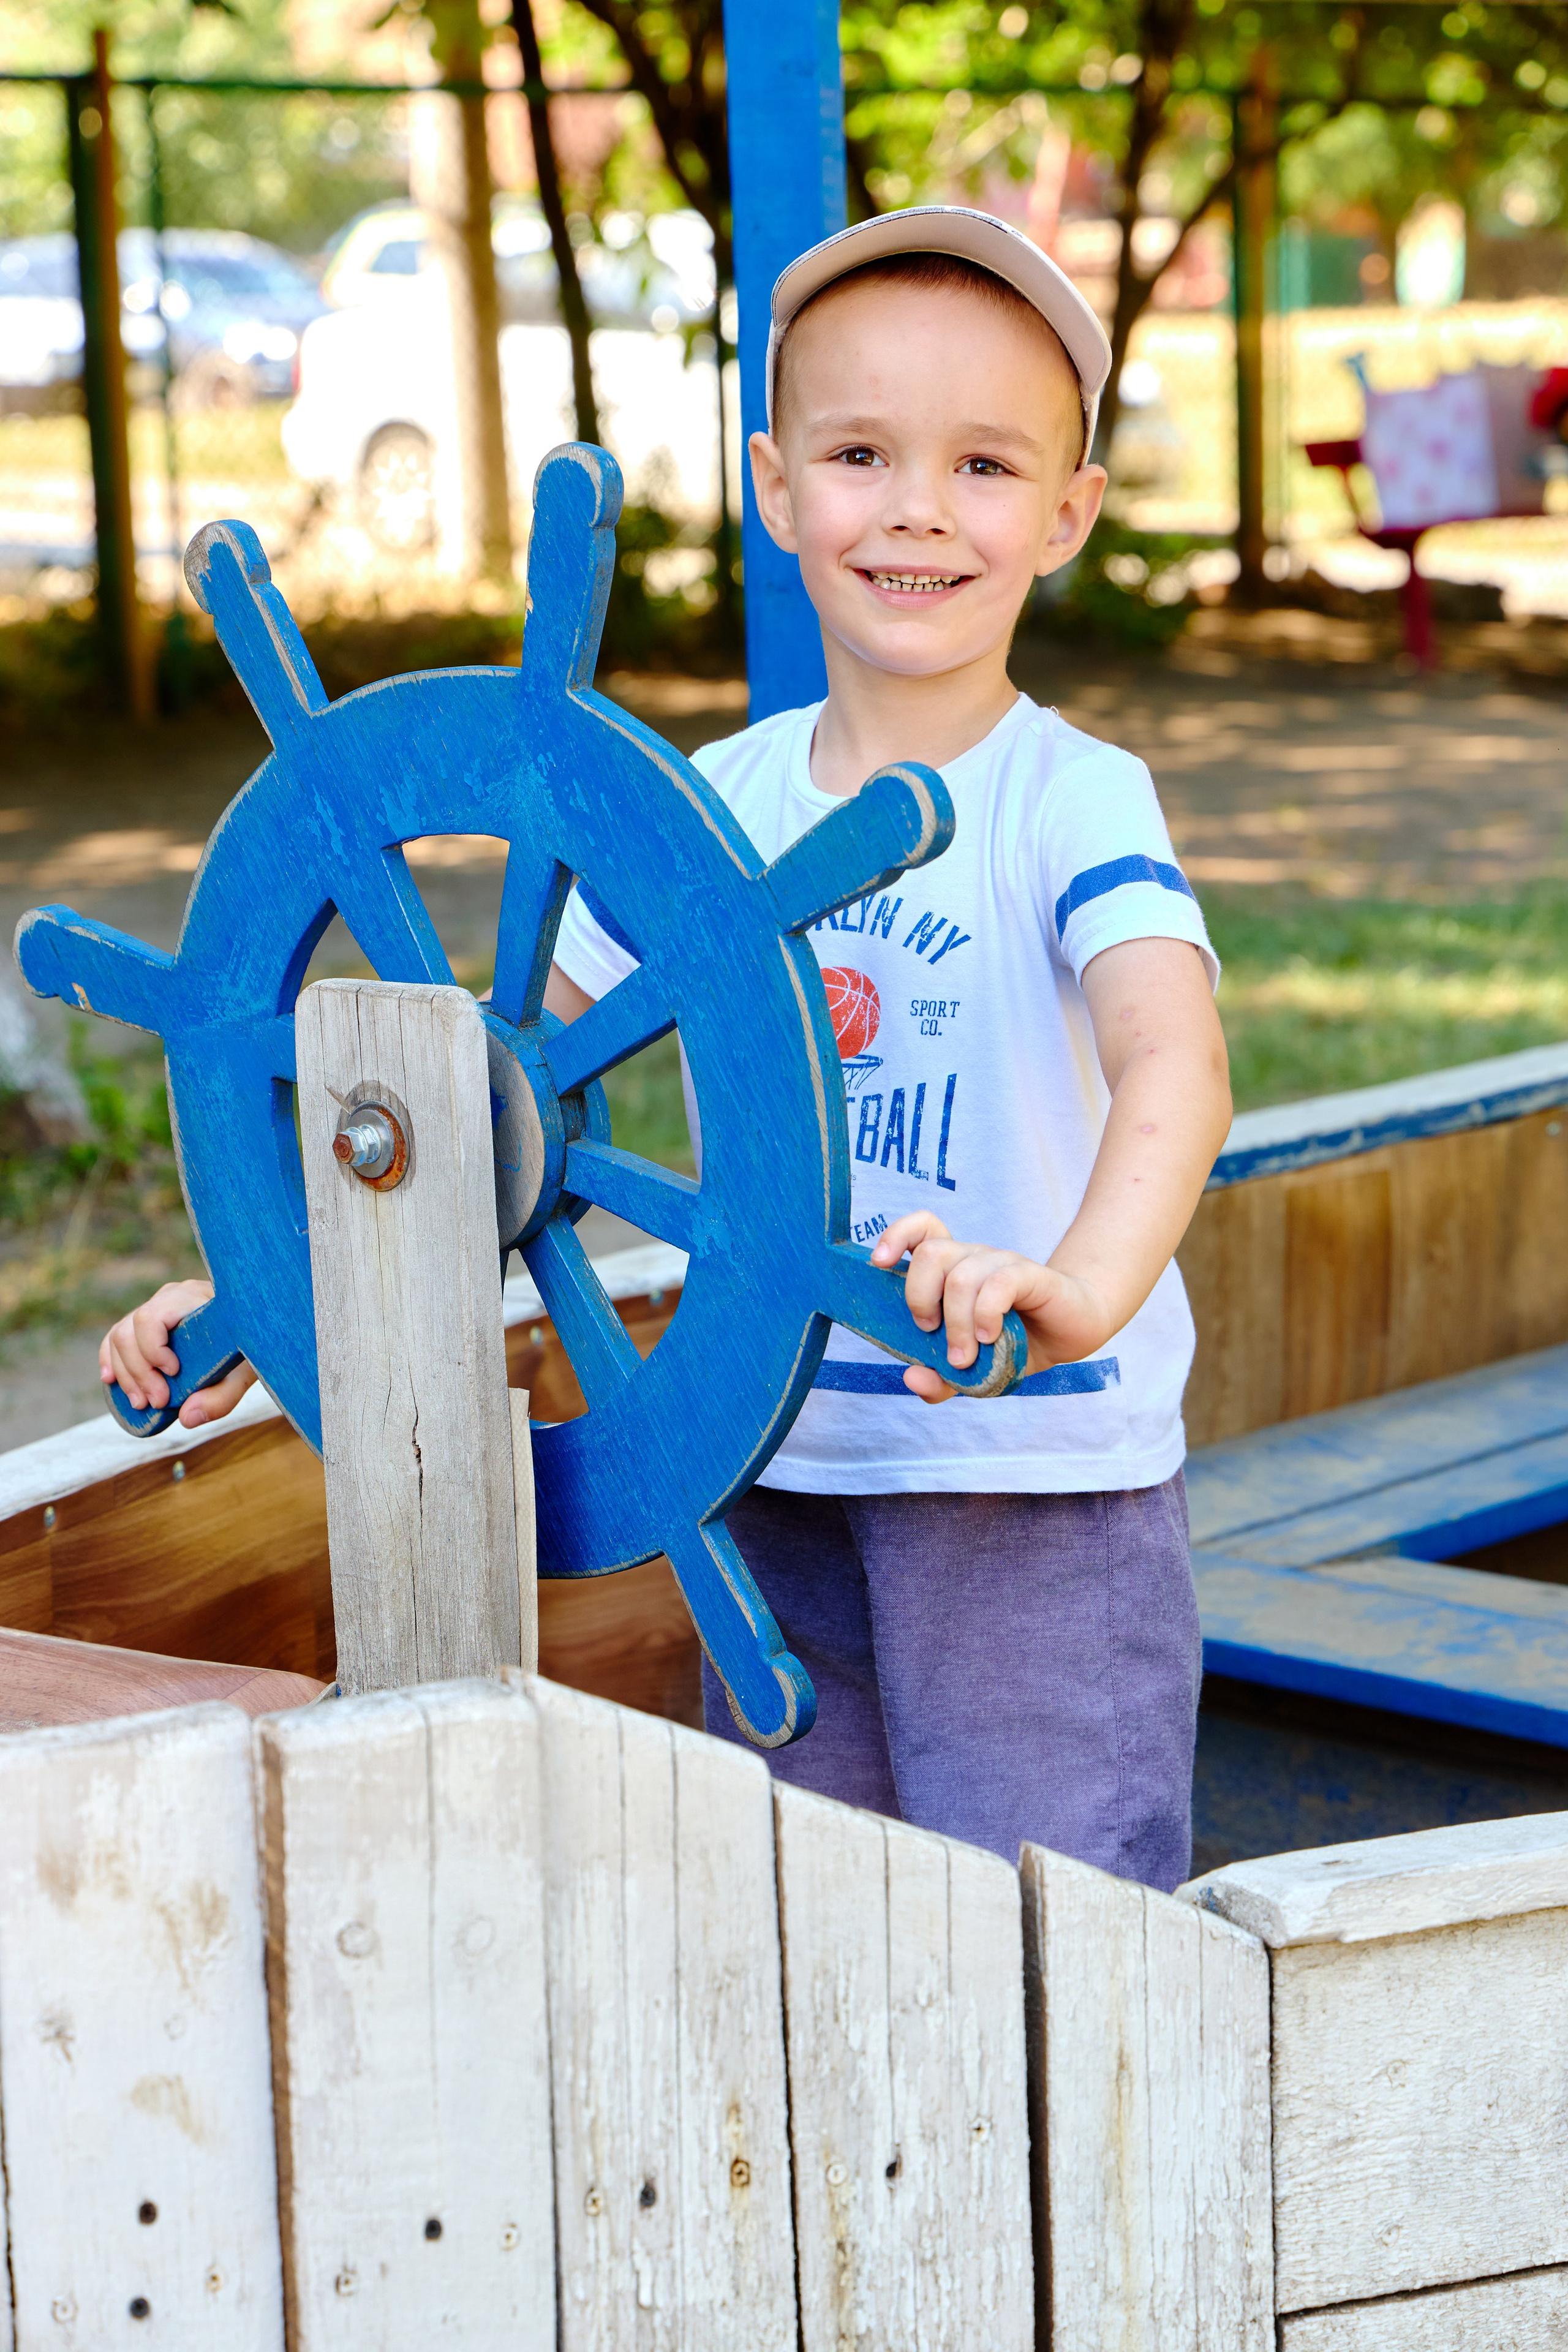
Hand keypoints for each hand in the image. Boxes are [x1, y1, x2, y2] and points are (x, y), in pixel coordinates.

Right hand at [100, 1280, 256, 1428]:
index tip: (173, 1374)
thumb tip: (186, 1418)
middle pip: (130, 1331)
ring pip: (120, 1336)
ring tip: (142, 1402)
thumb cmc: (252, 1345)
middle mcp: (170, 1298)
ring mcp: (156, 1307)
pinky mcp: (147, 1322)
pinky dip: (111, 1359)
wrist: (258, 1327)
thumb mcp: (246, 1371)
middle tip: (158, 1402)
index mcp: (193, 1299)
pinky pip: (116, 1337)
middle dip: (138, 1372)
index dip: (152, 1350)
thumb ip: (221, 1396)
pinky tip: (111, 1380)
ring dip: (125, 1374)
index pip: (150, 1318)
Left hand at [869, 1213, 1114, 1403]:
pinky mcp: (1031, 1274)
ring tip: (966, 1355)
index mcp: (953, 1269)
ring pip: (961, 1276)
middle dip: (920, 1299)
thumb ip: (940, 1379)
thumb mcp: (973, 1370)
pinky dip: (986, 1315)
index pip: (922, 1230)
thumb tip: (911, 1377)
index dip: (896, 1236)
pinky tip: (991, 1337)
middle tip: (931, 1333)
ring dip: (956, 1323)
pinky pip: (998, 1284)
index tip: (880, 1264)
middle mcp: (974, 1258)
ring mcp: (1002, 1262)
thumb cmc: (1016, 1343)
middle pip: (931, 1254)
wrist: (1071, 1333)